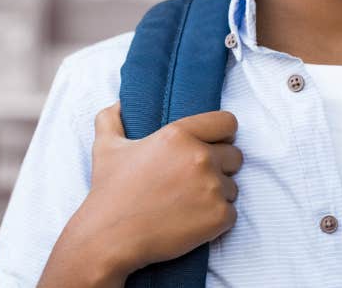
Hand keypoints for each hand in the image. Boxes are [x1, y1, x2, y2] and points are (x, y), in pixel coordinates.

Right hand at [41, 104, 242, 286]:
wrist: (109, 239)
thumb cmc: (110, 193)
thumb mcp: (106, 148)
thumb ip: (112, 119)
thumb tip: (119, 104)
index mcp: (179, 134)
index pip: (227, 122)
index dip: (223, 135)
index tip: (213, 146)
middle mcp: (200, 157)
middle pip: (235, 156)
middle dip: (219, 168)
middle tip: (193, 183)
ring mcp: (212, 187)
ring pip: (232, 187)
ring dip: (216, 195)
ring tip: (187, 204)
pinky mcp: (219, 216)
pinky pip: (231, 213)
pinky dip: (216, 220)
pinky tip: (192, 222)